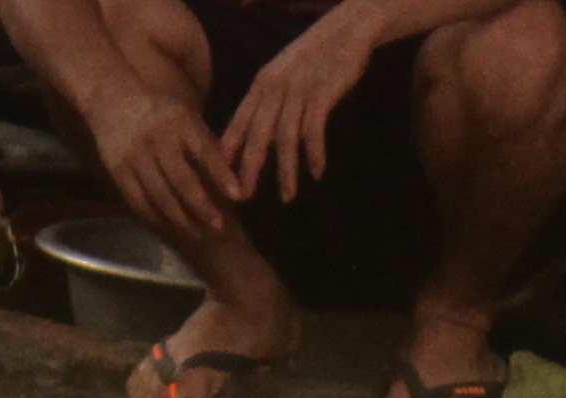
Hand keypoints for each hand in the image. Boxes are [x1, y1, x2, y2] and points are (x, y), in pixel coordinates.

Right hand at [87, 75, 239, 240]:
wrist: (110, 96)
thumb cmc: (158, 107)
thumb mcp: (183, 112)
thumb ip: (203, 140)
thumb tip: (230, 171)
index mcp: (179, 121)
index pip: (205, 151)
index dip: (222, 174)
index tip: (237, 196)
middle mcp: (158, 139)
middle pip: (183, 181)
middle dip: (203, 206)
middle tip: (219, 226)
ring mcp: (136, 156)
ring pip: (161, 196)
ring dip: (181, 219)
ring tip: (197, 234)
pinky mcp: (118, 170)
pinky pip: (139, 200)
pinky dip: (155, 217)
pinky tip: (168, 227)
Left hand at [220, 6, 374, 199]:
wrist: (345, 31)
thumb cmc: (313, 57)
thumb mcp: (282, 75)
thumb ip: (267, 102)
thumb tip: (254, 136)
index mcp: (260, 85)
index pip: (237, 123)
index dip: (227, 152)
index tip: (220, 179)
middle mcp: (274, 88)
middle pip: (257, 135)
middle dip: (249, 169)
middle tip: (244, 197)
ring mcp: (298, 91)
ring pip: (285, 138)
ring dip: (286, 171)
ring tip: (287, 196)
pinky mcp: (322, 93)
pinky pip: (314, 130)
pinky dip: (315, 153)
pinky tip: (317, 172)